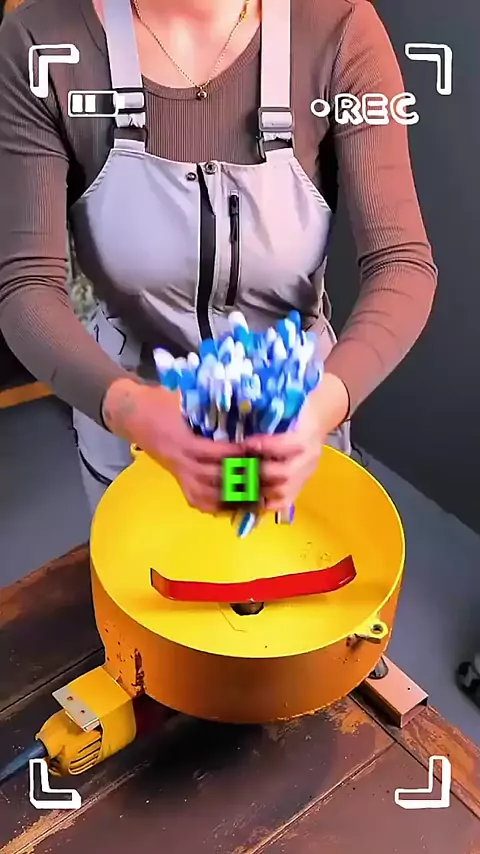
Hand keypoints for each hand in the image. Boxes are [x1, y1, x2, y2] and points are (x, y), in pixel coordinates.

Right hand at [102, 378, 241, 511]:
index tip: (254, 451)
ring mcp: (178, 472)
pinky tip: (234, 504)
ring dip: (229, 497)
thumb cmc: (160, 402)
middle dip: (237, 478)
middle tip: (262, 476)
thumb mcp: (183, 398)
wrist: (133, 414)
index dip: (232, 453)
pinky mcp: (177, 479)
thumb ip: (208, 403)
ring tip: (254, 494)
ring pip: (204, 494)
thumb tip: (240, 401)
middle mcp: (179, 460)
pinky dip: (215, 506)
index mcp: (181, 440)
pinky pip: (195, 500)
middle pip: (211, 477)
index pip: (210, 452)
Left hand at [242, 373, 349, 511]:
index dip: (265, 446)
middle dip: (255, 472)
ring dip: (255, 489)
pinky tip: (244, 496)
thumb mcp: (285, 406)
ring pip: (281, 492)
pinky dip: (262, 503)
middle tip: (233, 467)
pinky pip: (281, 504)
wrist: (314, 421)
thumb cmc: (294, 411)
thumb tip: (240, 409)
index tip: (244, 444)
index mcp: (306, 436)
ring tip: (234, 482)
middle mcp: (308, 460)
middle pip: (284, 474)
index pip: (287, 445)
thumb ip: (267, 411)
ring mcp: (304, 477)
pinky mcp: (298, 489)